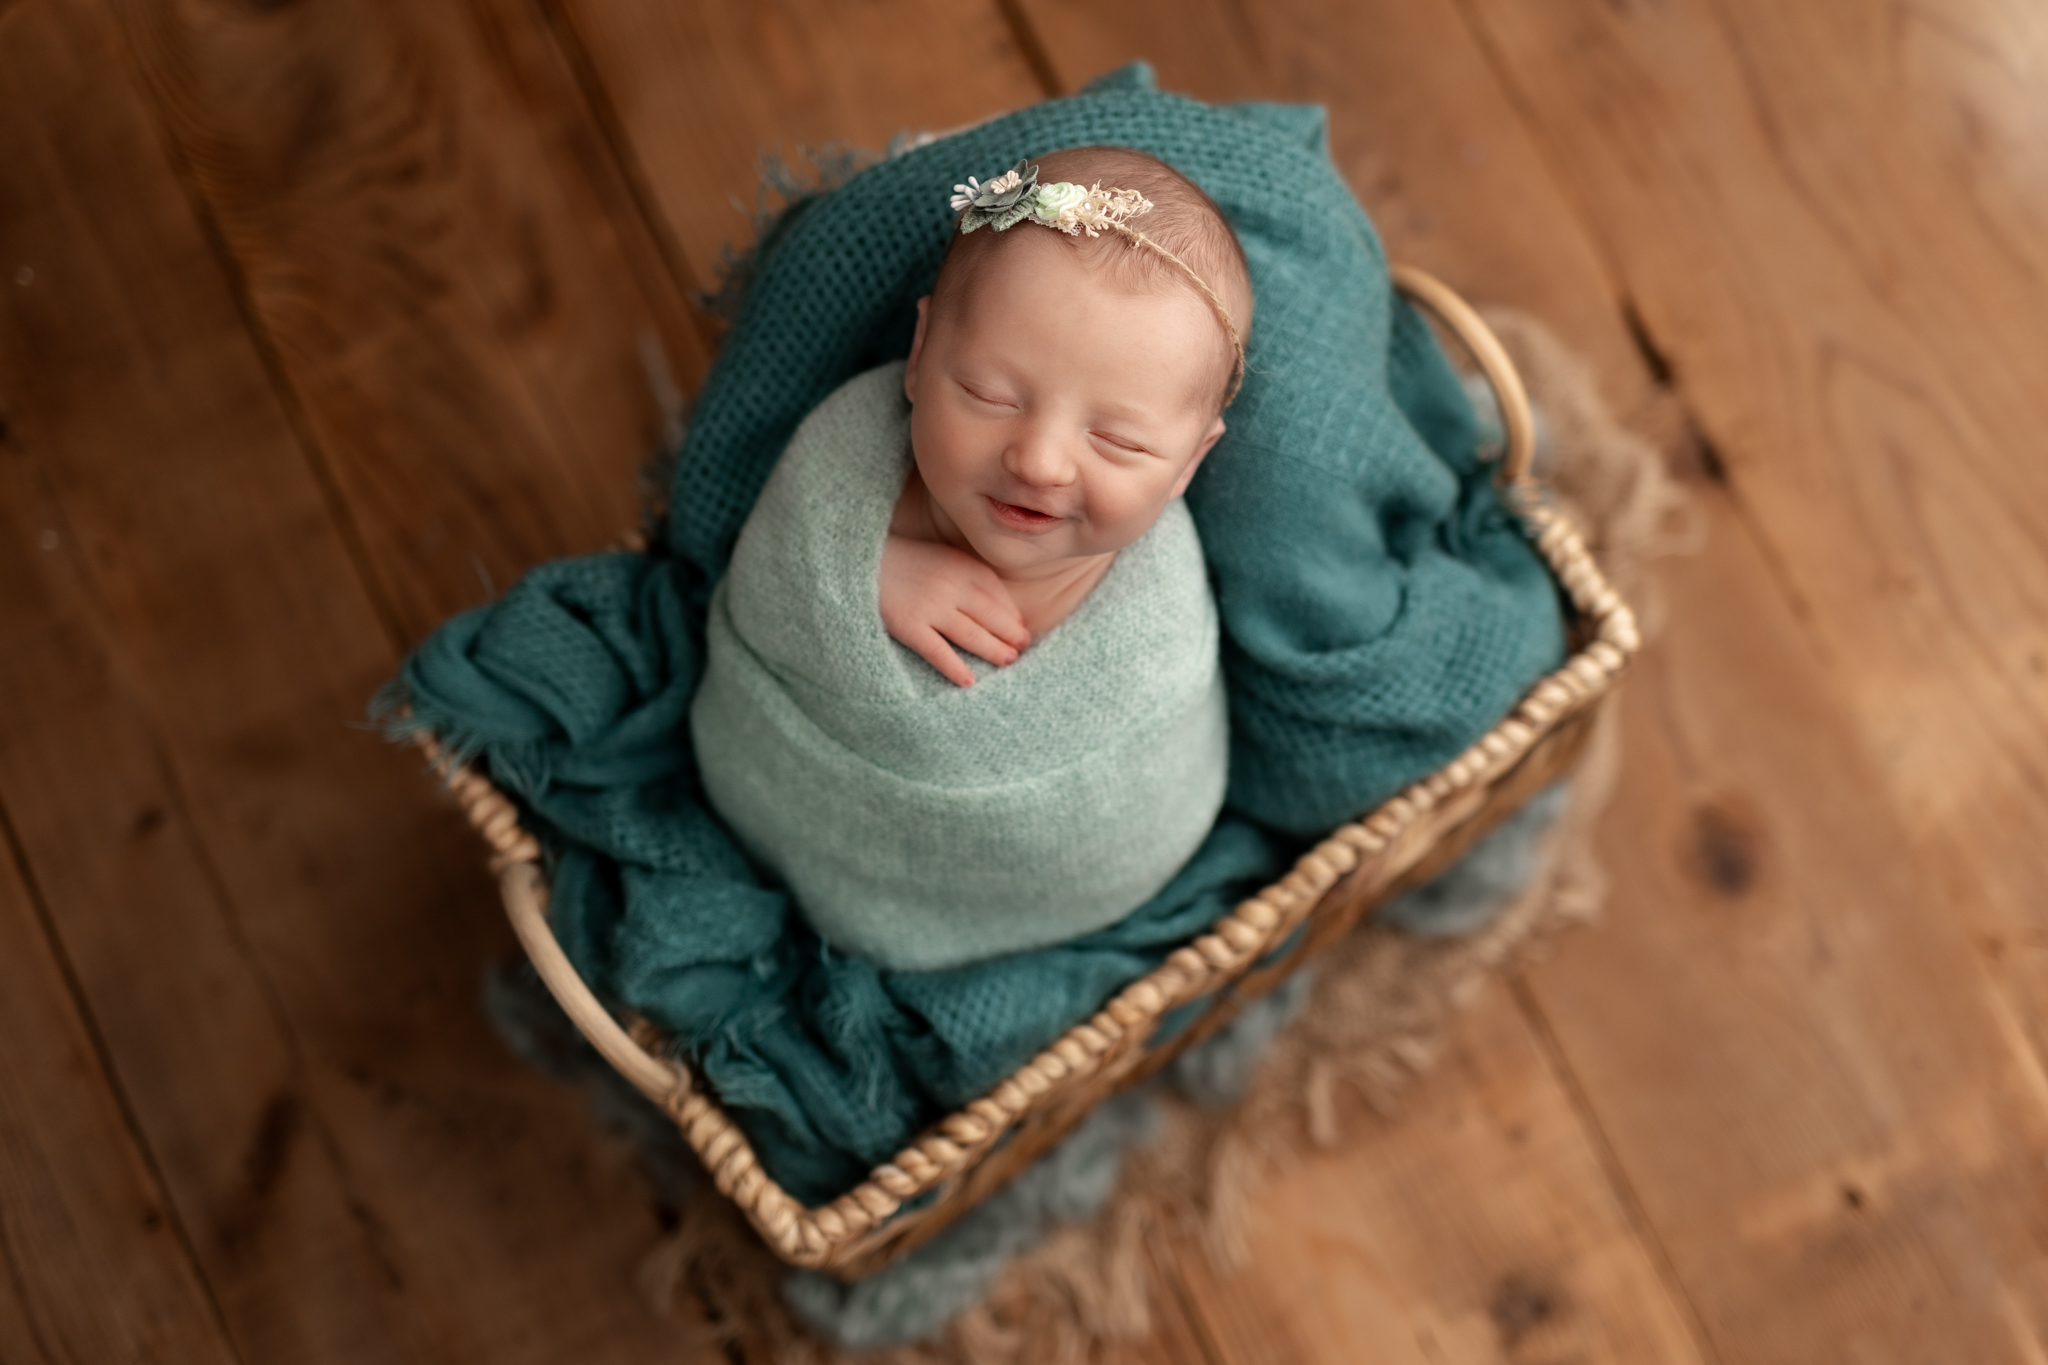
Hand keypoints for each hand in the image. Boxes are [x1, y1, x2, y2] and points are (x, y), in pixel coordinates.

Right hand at [879, 536, 1029, 686]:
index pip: (997, 594)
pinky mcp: (909, 626)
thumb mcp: (941, 559)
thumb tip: (1003, 611)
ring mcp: (930, 606)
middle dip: (1010, 635)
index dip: (1012, 614)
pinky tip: (968, 681)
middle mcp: (951, 585)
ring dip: (993, 651)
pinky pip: (938, 651)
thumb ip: (968, 578)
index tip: (1021, 629)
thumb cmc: (904, 565)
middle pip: (990, 616)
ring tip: (1007, 662)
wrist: (857, 563)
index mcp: (961, 566)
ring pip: (971, 634)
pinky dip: (955, 667)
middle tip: (1022, 650)